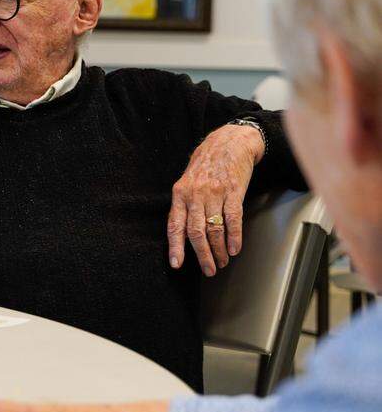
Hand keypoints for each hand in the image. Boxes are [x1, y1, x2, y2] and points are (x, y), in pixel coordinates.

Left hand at [168, 124, 264, 275]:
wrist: (229, 142)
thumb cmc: (207, 163)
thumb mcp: (187, 181)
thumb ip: (184, 204)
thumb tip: (182, 232)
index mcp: (180, 194)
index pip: (175, 225)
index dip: (176, 247)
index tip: (177, 264)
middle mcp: (195, 195)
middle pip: (196, 232)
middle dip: (202, 255)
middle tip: (208, 269)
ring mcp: (215, 193)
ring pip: (215, 229)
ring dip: (219, 250)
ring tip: (222, 261)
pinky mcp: (234, 192)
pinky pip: (233, 219)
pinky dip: (234, 237)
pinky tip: (235, 248)